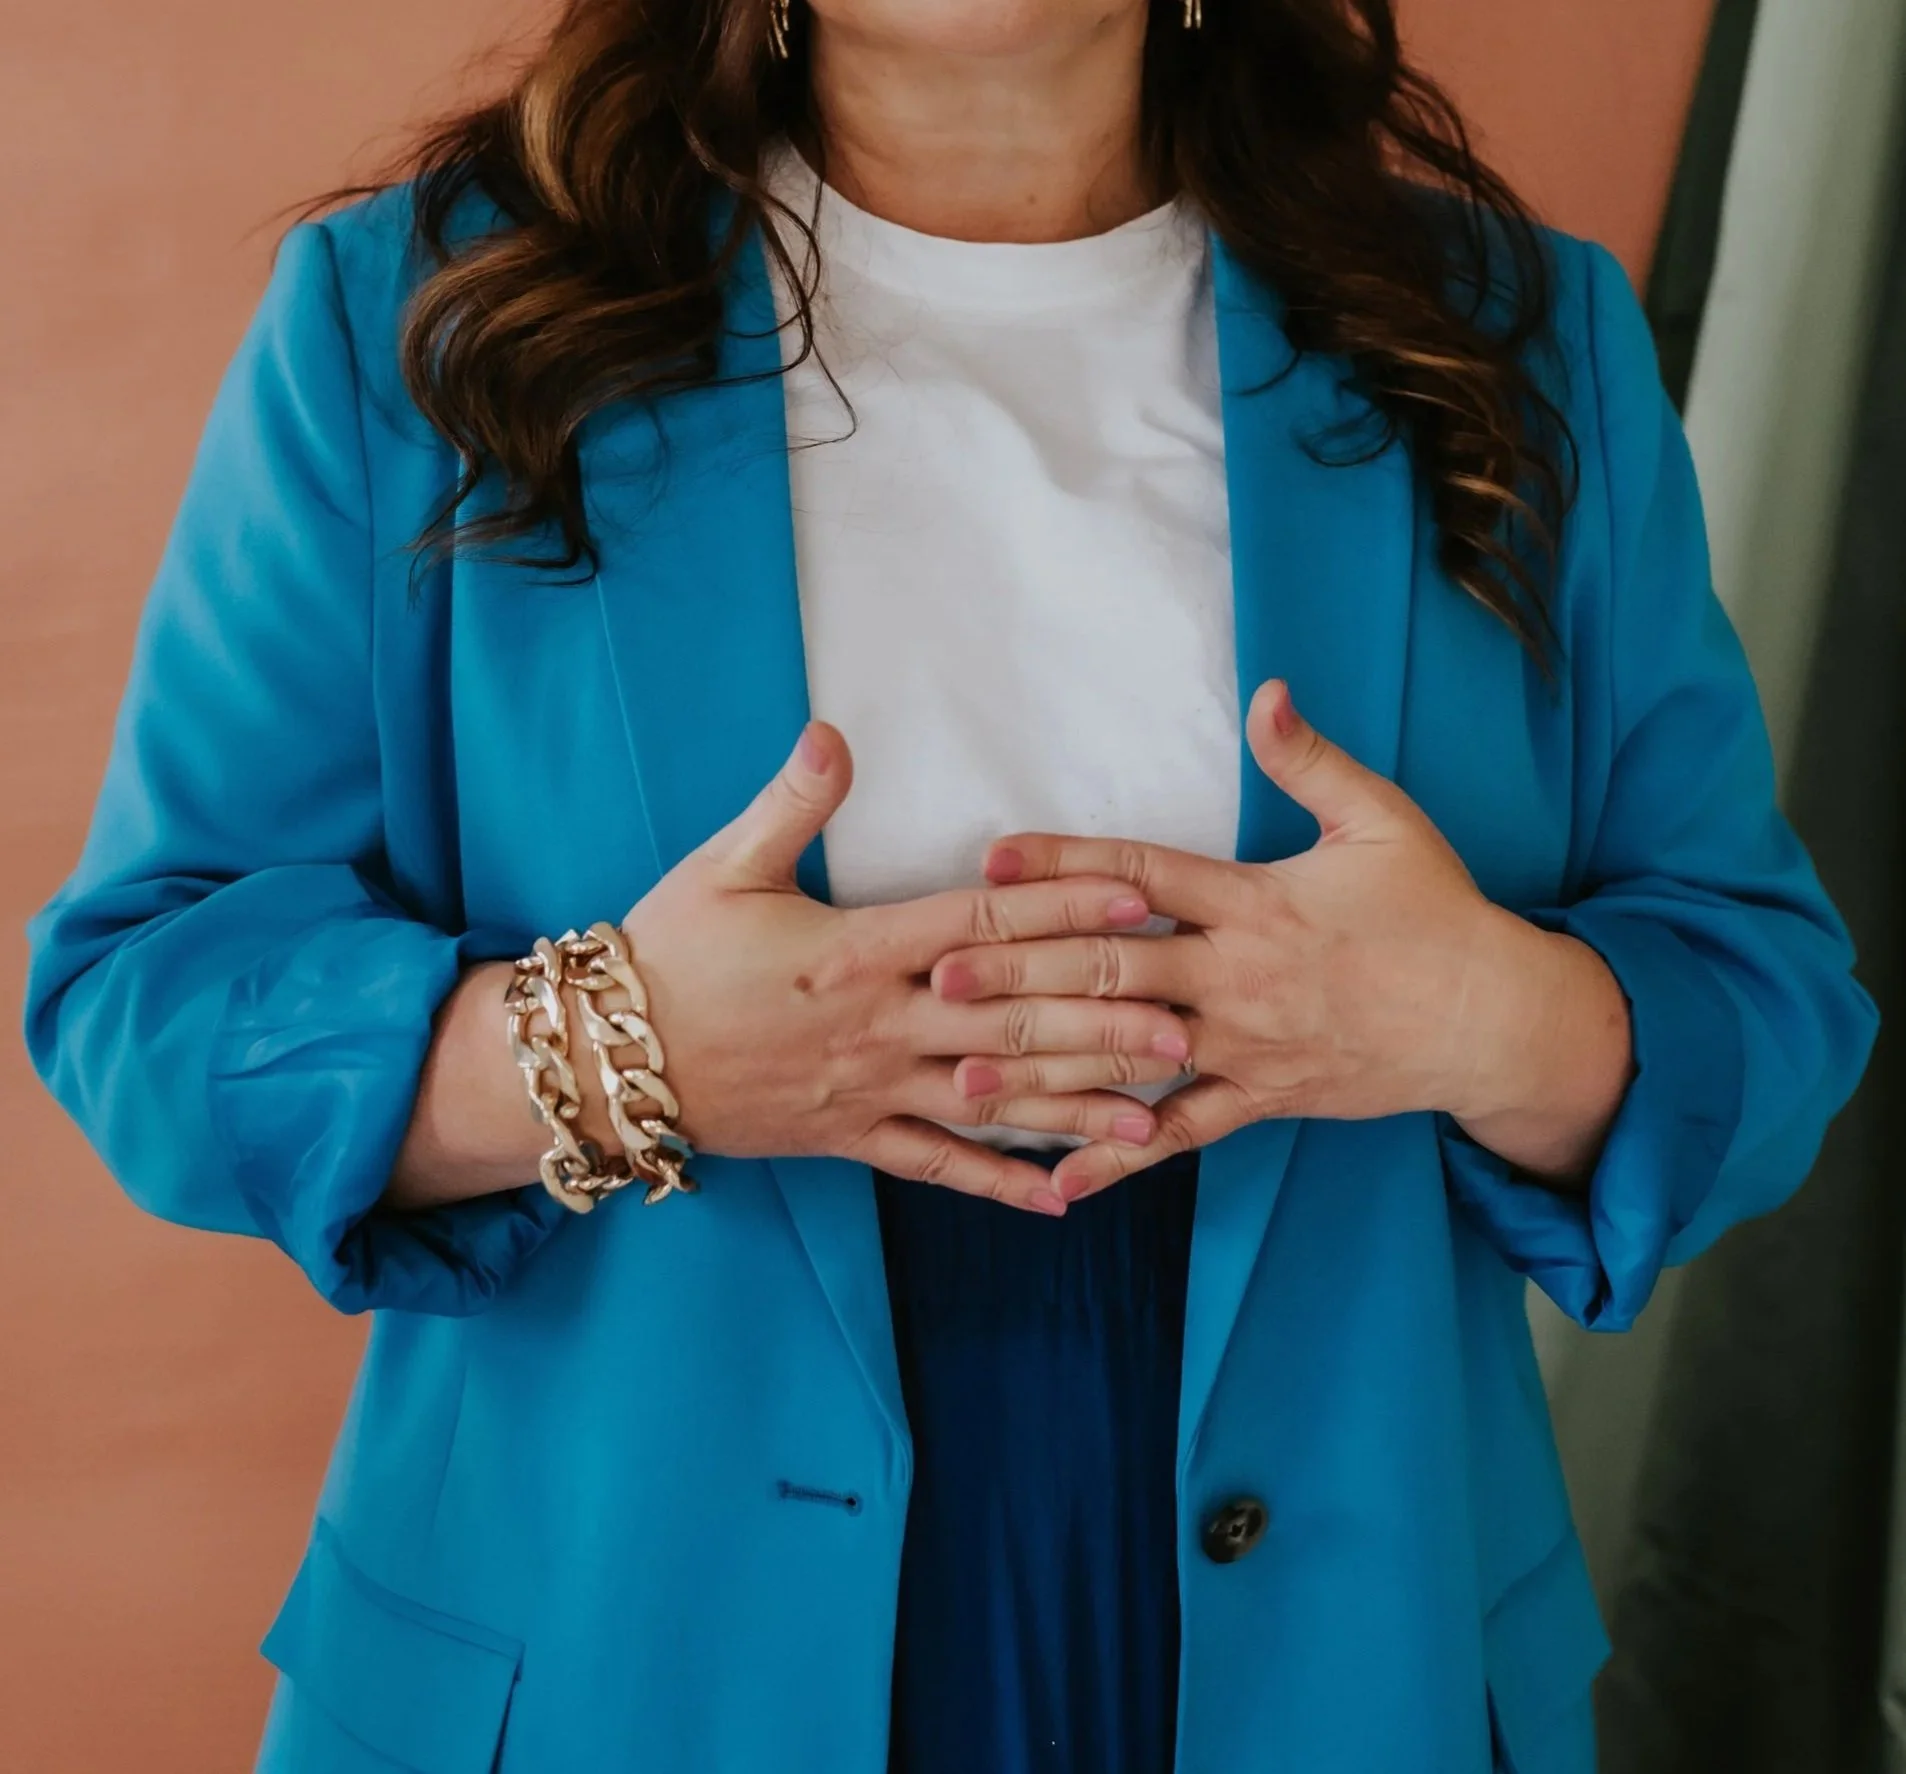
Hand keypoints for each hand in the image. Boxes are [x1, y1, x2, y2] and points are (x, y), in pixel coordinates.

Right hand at [615, 721, 1196, 1214]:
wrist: (605, 1062)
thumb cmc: (667, 954)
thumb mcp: (724, 866)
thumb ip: (792, 802)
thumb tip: (833, 732)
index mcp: (856, 950)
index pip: (979, 925)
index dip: (1061, 908)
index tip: (1135, 899)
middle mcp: (878, 1025)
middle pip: (1009, 1020)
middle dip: (1101, 1023)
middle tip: (1186, 1024)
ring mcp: (869, 1089)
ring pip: (990, 1101)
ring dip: (1076, 1110)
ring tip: (1156, 1122)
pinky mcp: (851, 1138)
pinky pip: (936, 1166)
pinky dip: (997, 1183)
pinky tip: (1061, 1198)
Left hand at [928, 679, 1632, 1201]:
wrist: (1492, 1020)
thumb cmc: (1435, 910)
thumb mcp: (1382, 819)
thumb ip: (1310, 760)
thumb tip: (1268, 689)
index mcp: (1255, 900)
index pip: (1142, 875)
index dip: (1064, 863)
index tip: (991, 858)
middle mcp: (1238, 975)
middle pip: (1114, 970)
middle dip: (1024, 973)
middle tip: (942, 976)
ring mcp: (1245, 1044)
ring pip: (1130, 1056)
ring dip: (1046, 1068)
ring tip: (964, 1078)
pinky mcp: (1259, 1097)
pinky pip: (1179, 1133)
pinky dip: (1120, 1153)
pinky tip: (1058, 1178)